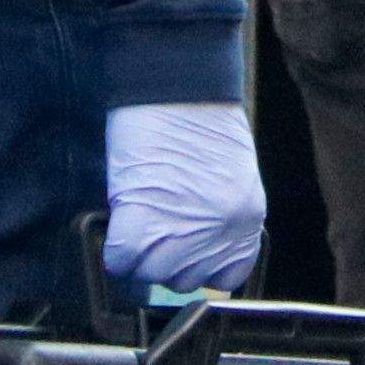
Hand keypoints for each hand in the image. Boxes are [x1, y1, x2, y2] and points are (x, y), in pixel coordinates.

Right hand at [102, 99, 269, 293]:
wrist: (180, 83)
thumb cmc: (203, 117)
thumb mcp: (229, 176)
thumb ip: (217, 216)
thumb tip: (190, 246)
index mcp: (248, 221)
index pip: (225, 278)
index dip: (198, 266)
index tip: (182, 253)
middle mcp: (222, 233)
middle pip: (185, 280)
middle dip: (165, 259)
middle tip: (153, 227)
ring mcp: (184, 230)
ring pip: (152, 276)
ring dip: (139, 257)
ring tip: (137, 220)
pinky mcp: (144, 219)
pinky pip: (123, 261)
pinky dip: (116, 250)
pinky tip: (118, 225)